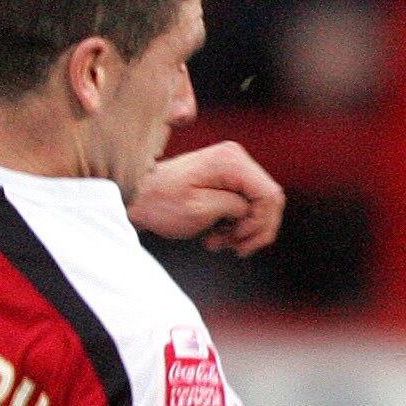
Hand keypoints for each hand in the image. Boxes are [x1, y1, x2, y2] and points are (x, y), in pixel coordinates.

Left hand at [130, 140, 284, 254]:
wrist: (135, 197)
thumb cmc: (160, 203)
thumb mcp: (199, 209)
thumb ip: (235, 207)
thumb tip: (253, 209)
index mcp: (231, 162)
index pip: (270, 195)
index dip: (260, 223)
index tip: (236, 239)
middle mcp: (236, 158)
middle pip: (269, 201)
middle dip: (254, 230)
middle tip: (231, 247)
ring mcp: (232, 168)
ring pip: (259, 207)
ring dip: (243, 231)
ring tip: (217, 242)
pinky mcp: (227, 180)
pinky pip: (246, 205)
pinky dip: (235, 225)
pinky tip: (215, 236)